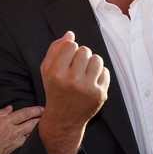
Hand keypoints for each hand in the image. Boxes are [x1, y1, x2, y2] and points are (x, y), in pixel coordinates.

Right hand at [0, 105, 43, 153]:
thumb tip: (9, 109)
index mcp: (4, 122)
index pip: (25, 113)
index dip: (35, 110)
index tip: (41, 108)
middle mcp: (12, 132)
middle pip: (33, 122)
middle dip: (41, 118)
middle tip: (46, 115)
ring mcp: (15, 143)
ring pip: (32, 133)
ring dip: (38, 129)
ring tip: (43, 125)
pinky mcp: (15, 152)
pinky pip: (28, 144)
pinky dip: (32, 140)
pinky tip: (35, 138)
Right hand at [38, 31, 109, 153]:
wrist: (64, 119)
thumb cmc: (55, 90)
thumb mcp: (46, 70)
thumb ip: (54, 49)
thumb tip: (70, 34)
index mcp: (56, 74)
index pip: (70, 45)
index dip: (70, 49)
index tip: (67, 58)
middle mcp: (72, 81)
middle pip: (85, 50)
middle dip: (81, 55)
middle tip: (76, 66)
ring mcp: (88, 89)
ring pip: (97, 59)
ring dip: (91, 62)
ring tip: (85, 71)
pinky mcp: (100, 95)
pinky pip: (105, 72)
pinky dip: (99, 74)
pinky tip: (91, 81)